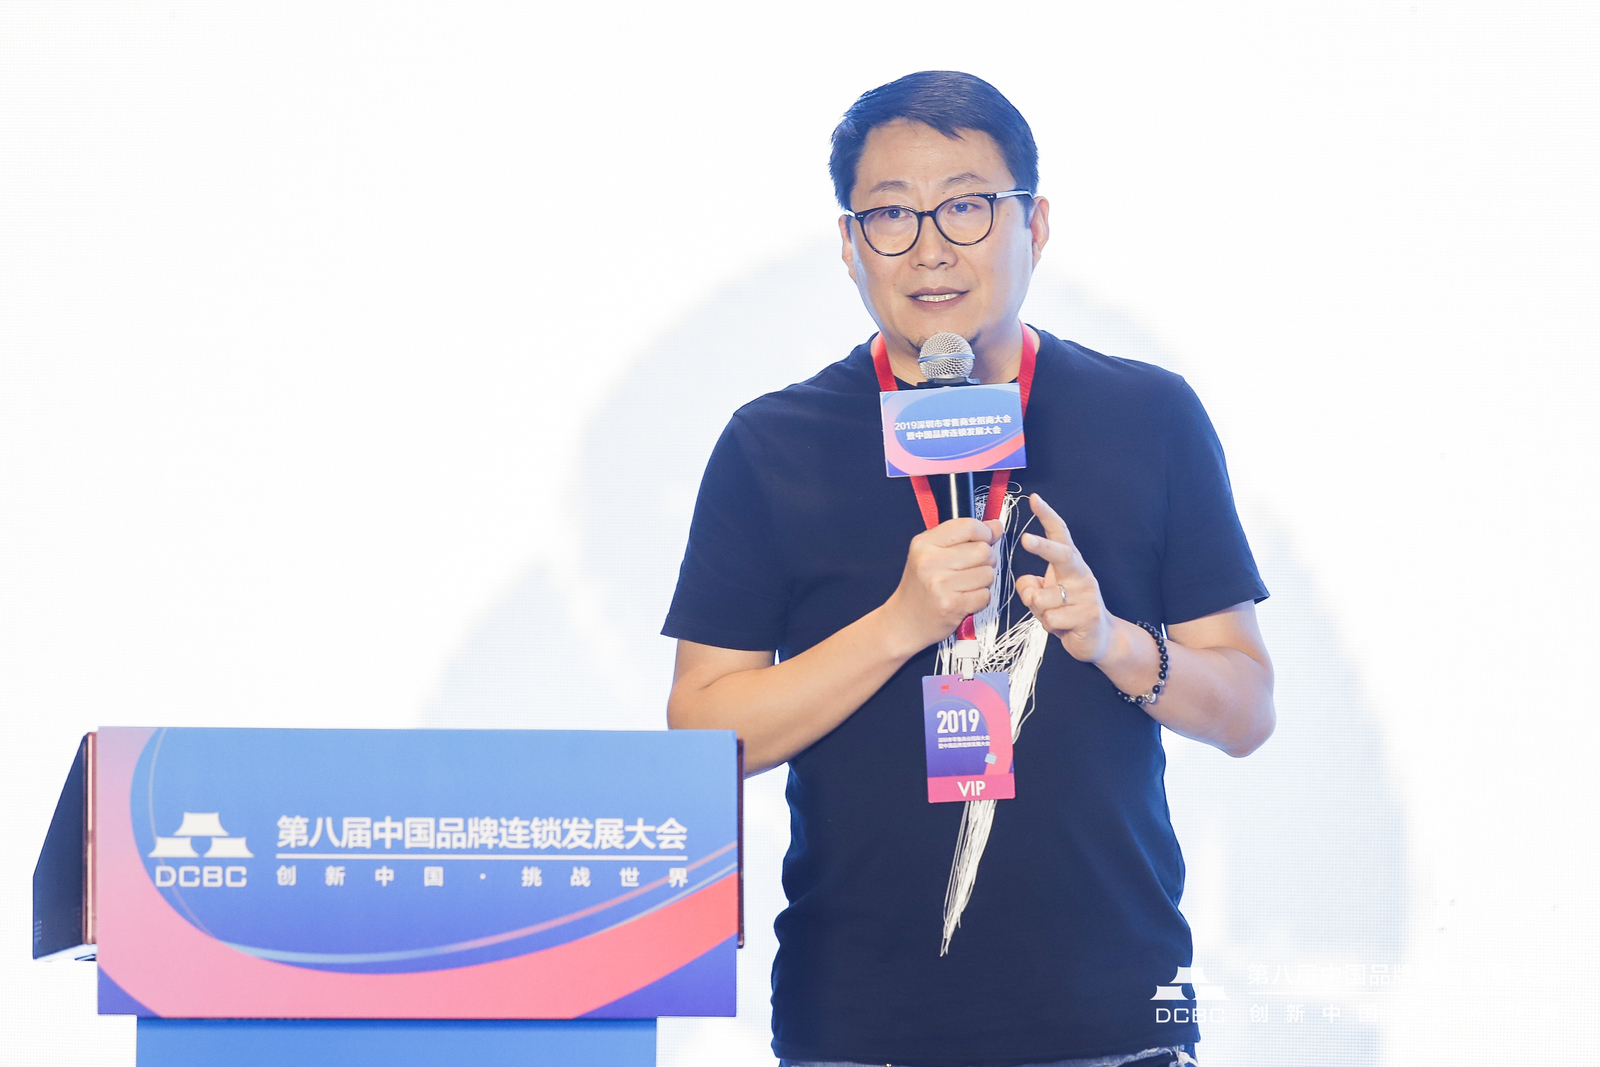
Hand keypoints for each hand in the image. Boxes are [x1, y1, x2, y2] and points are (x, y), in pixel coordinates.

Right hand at [883, 517, 1003, 653]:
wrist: (904, 620)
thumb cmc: (921, 586)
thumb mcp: (932, 553)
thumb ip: (964, 536)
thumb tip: (996, 526)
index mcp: (924, 543)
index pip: (968, 526)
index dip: (985, 532)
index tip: (986, 538)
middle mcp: (930, 562)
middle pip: (983, 550)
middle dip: (986, 560)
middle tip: (973, 567)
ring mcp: (940, 584)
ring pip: (988, 574)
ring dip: (984, 581)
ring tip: (966, 584)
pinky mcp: (951, 605)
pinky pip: (985, 595)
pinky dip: (980, 598)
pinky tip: (965, 598)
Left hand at [1016, 494, 1116, 663]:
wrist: (1099, 639)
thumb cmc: (1067, 611)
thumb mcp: (1043, 594)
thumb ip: (1030, 586)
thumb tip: (1027, 586)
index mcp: (1070, 563)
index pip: (1060, 534)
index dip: (1046, 515)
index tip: (1034, 499)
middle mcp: (1080, 574)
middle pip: (1061, 555)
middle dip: (1042, 547)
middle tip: (1025, 539)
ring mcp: (1087, 595)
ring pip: (1043, 599)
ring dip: (1039, 611)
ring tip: (1055, 615)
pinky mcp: (1089, 616)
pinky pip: (1052, 620)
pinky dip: (1049, 626)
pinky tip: (1063, 627)